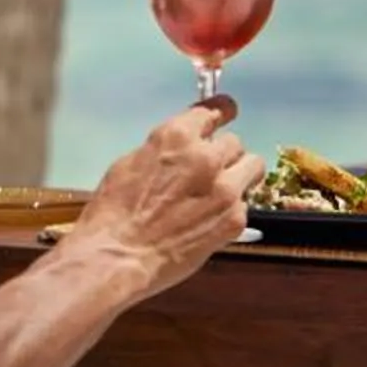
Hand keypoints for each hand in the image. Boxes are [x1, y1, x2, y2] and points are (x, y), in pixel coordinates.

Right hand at [62, 96, 262, 301]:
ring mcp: (224, 189)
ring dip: (239, 176)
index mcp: (176, 137)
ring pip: (252, 167)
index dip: (222, 111)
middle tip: (210, 172)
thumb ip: (165, 150)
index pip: (214, 110)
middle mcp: (206, 157)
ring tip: (221, 193)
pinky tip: (210, 222)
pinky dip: (232, 211)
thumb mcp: (131, 163)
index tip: (227, 112)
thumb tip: (181, 150)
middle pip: (234, 142)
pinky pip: (246, 204)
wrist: (117, 256)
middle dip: (223, 155)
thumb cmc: (114, 213)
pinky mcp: (234, 219)